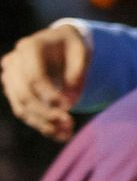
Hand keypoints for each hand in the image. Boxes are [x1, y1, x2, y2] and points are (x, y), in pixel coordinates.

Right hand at [1, 25, 87, 141]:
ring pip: (21, 107)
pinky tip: (60, 135)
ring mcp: (10, 77)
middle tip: (69, 124)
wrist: (58, 44)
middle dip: (46, 113)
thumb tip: (68, 100)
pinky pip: (23, 112)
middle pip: (25, 95)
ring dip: (43, 124)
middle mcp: (14, 61)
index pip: (34, 77)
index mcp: (29, 47)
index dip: (50, 95)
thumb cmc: (71, 47)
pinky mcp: (13, 91)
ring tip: (66, 134)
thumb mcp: (82, 51)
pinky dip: (41, 125)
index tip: (69, 107)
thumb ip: (77, 72)